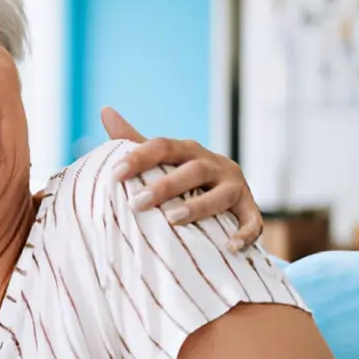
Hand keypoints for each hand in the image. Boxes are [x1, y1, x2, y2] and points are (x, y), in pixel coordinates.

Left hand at [101, 107, 262, 251]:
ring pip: (221, 195)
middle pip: (192, 170)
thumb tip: (105, 110)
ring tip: (172, 220)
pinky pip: (252, 221)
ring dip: (198, 207)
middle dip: (164, 187)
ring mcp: (235, 186)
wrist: (226, 196)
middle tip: (136, 204)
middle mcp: (214, 164)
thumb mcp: (162, 159)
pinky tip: (229, 247)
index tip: (114, 174)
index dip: (139, 158)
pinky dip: (244, 234)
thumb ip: (134, 140)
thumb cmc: (183, 176)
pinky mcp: (250, 209)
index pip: (163, 146)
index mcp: (189, 150)